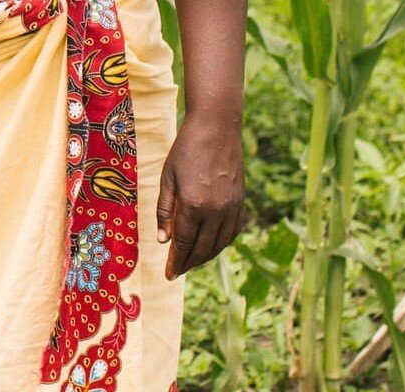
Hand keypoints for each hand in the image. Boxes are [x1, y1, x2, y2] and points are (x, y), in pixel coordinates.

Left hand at [156, 112, 246, 277]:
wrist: (217, 129)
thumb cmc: (186, 150)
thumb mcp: (167, 177)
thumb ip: (165, 210)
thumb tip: (163, 241)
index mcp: (193, 204)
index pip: (183, 242)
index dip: (176, 261)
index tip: (169, 274)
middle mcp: (215, 211)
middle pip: (202, 248)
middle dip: (188, 263)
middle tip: (177, 271)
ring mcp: (231, 208)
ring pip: (219, 244)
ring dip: (205, 257)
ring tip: (191, 262)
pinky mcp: (241, 203)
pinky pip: (232, 233)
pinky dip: (221, 244)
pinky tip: (211, 246)